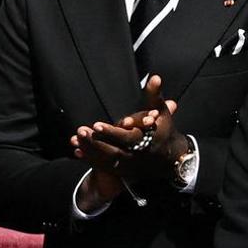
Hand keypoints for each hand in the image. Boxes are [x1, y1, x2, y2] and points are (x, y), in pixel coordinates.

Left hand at [70, 74, 187, 177]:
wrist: (172, 158)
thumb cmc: (164, 131)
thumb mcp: (162, 112)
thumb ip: (154, 96)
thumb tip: (154, 77)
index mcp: (146, 142)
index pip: (126, 138)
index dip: (111, 132)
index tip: (96, 125)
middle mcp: (137, 156)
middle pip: (113, 151)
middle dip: (95, 142)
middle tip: (80, 131)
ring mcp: (130, 165)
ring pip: (107, 160)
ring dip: (90, 150)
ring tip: (75, 140)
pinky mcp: (124, 171)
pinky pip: (105, 167)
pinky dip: (91, 159)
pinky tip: (78, 151)